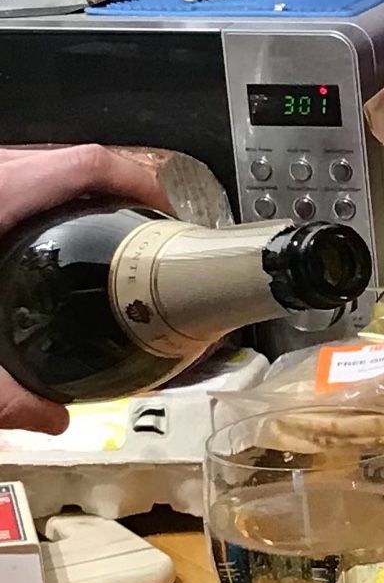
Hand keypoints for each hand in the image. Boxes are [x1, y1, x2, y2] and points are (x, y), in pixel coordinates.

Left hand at [0, 145, 170, 433]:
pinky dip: (30, 213)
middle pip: (68, 166)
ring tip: (92, 250)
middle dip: (113, 200)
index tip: (168, 212)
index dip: (141, 181)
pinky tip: (27, 257)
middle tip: (140, 243)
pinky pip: (6, 189)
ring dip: (69, 206)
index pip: (89, 164)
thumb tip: (49, 418)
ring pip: (32, 174)